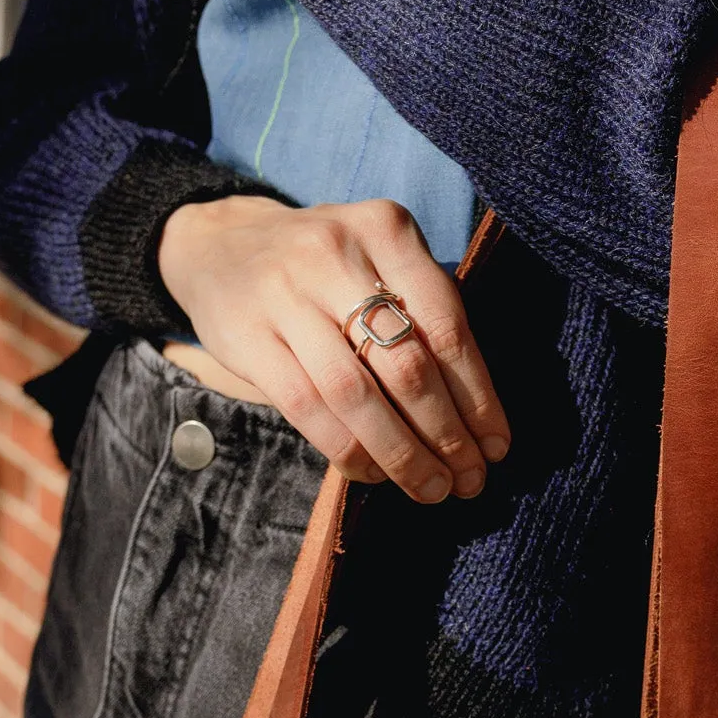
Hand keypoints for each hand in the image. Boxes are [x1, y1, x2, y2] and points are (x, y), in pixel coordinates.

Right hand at [158, 194, 509, 502]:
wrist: (220, 245)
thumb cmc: (325, 269)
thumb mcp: (379, 261)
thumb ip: (423, 314)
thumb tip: (477, 418)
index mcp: (386, 230)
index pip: (447, 325)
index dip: (477, 396)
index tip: (497, 447)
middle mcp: (336, 254)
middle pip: (406, 364)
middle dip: (446, 434)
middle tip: (468, 480)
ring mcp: (285, 295)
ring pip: (356, 394)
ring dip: (401, 453)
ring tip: (429, 488)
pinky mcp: (248, 337)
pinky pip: (307, 409)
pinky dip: (347, 450)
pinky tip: (374, 473)